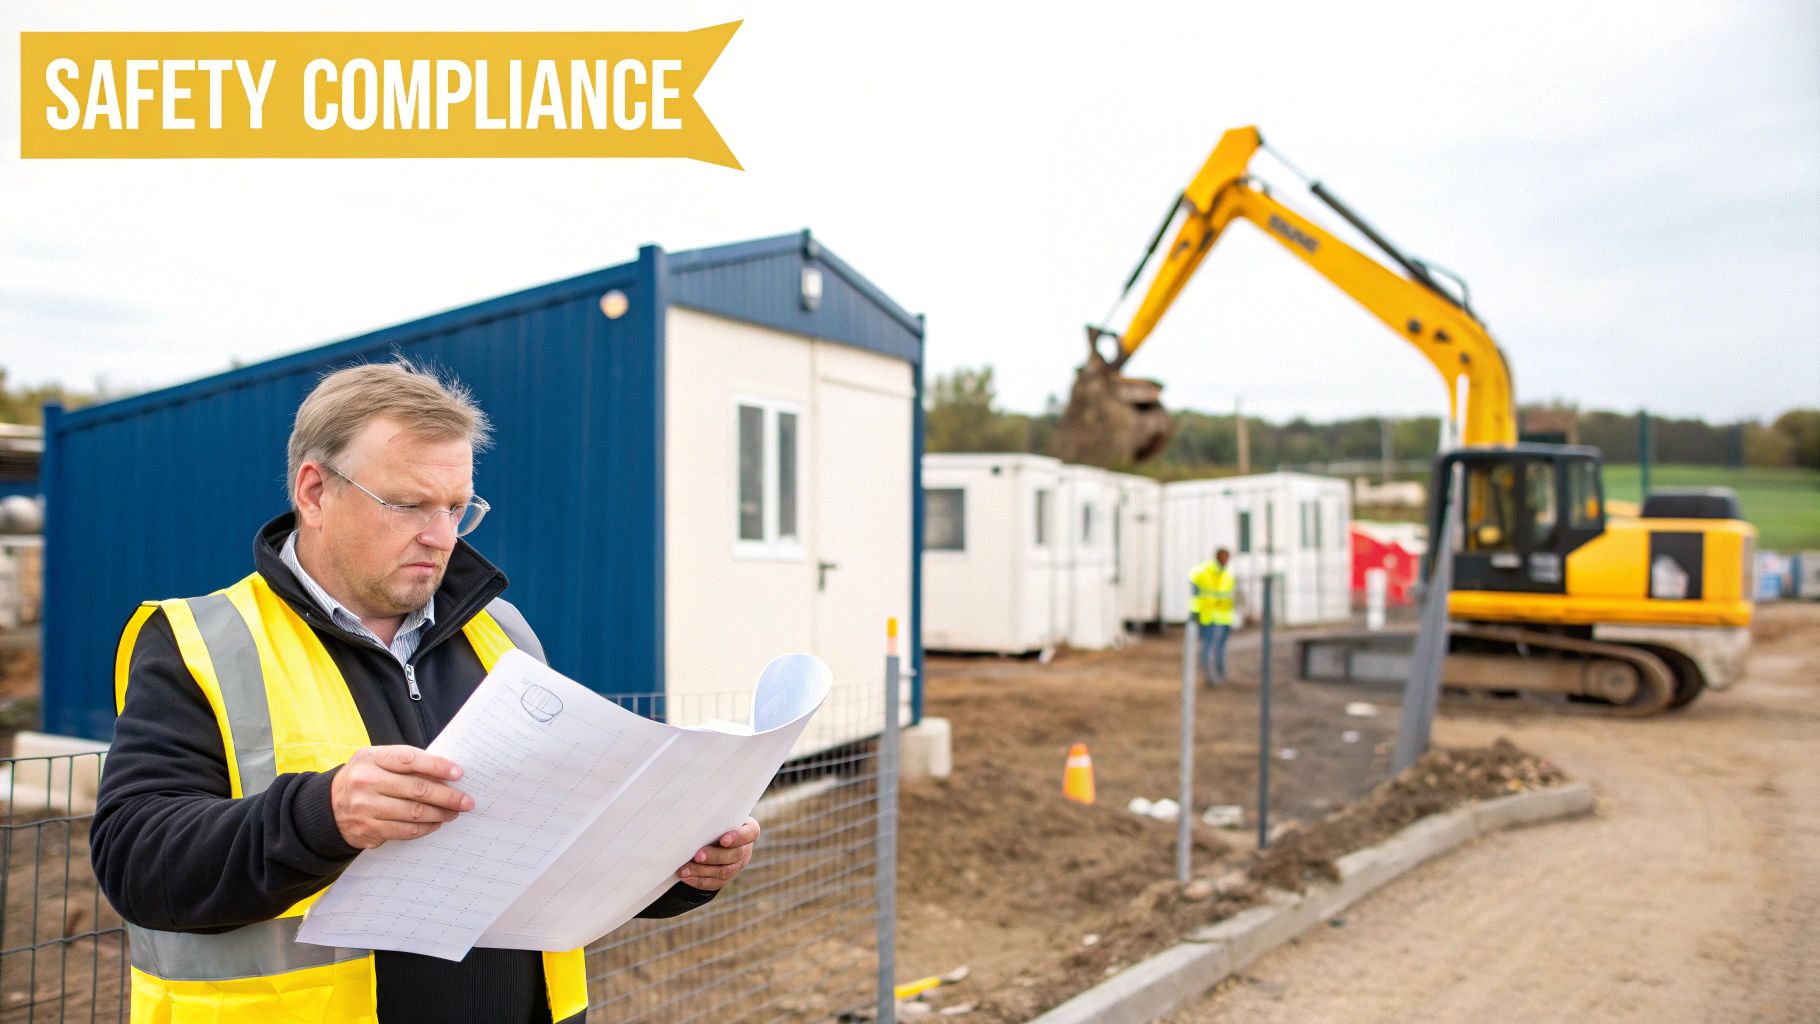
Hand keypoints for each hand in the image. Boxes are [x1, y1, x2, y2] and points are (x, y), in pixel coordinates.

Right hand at [330, 745, 474, 849]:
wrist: (327, 806)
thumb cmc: (364, 778)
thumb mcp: (377, 760)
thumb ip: (405, 763)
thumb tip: (446, 773)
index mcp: (371, 758)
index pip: (410, 760)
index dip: (437, 766)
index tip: (459, 774)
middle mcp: (367, 782)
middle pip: (416, 790)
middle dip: (447, 796)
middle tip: (466, 801)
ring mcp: (365, 808)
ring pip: (413, 813)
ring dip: (440, 814)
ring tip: (454, 812)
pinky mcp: (368, 830)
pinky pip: (404, 830)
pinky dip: (424, 827)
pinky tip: (435, 823)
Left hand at [677, 817, 759, 891]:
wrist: (713, 834)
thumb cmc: (716, 819)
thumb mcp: (719, 814)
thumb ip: (713, 814)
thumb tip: (692, 808)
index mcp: (748, 830)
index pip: (749, 834)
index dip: (737, 838)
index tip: (723, 840)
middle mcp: (745, 849)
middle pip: (734, 855)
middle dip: (714, 856)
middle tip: (697, 856)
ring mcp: (737, 865)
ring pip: (722, 871)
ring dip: (702, 871)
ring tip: (684, 869)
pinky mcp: (726, 877)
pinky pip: (714, 883)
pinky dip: (699, 881)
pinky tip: (686, 877)